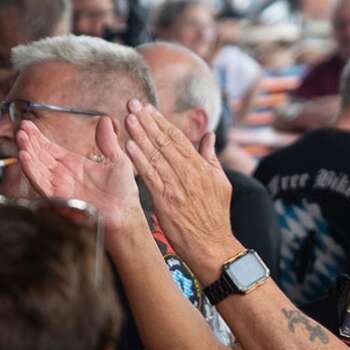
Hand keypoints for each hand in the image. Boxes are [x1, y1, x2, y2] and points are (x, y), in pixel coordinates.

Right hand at [15, 118, 144, 238]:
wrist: (126, 214)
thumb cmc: (123, 193)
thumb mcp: (117, 160)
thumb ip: (108, 141)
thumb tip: (106, 120)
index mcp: (73, 165)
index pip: (49, 148)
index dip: (38, 137)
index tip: (28, 124)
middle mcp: (62, 175)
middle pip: (40, 156)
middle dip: (29, 141)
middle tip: (21, 127)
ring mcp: (59, 187)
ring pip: (37, 168)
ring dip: (27, 152)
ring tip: (21, 138)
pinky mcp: (59, 198)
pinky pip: (41, 183)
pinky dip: (31, 170)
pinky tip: (25, 157)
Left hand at [123, 102, 235, 268]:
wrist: (213, 245)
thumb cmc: (216, 216)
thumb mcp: (221, 182)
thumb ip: (210, 157)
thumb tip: (208, 135)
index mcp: (201, 166)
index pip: (178, 138)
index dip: (161, 121)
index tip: (148, 108)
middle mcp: (188, 173)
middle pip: (164, 142)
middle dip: (147, 121)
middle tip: (132, 104)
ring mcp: (176, 186)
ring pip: (155, 155)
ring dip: (139, 135)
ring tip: (128, 118)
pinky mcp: (165, 200)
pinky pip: (150, 176)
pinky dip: (139, 160)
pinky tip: (128, 146)